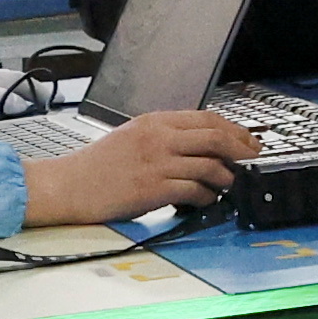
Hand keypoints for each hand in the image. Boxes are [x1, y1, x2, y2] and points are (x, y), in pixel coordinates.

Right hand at [32, 107, 255, 227]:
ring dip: (225, 177)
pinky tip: (205, 199)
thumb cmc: (96, 166)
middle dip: (241, 150)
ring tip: (227, 184)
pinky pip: (194, 190)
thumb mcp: (132, 136)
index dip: (235, 130)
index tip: (248, 141)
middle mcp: (158, 138)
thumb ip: (164, 136)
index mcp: (154, 121)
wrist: (66, 185)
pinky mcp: (153, 188)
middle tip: (251, 161)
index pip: (206, 118)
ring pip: (210, 165)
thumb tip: (201, 145)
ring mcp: (156, 163)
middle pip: (215, 137)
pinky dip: (206, 196)